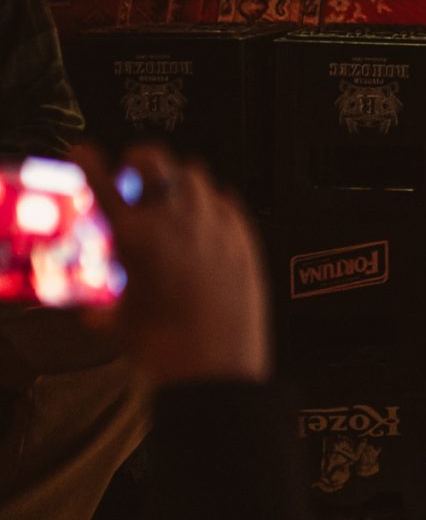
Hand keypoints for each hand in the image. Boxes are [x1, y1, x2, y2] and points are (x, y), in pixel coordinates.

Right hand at [72, 144, 267, 386]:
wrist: (215, 364)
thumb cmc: (166, 346)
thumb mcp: (119, 322)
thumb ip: (102, 309)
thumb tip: (94, 313)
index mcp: (133, 236)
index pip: (101, 179)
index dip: (89, 160)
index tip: (87, 155)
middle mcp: (173, 220)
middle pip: (153, 158)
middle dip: (139, 160)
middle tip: (134, 172)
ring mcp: (213, 223)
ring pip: (194, 173)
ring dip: (177, 181)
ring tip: (171, 200)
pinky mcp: (243, 235)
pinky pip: (227, 201)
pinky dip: (212, 205)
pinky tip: (206, 223)